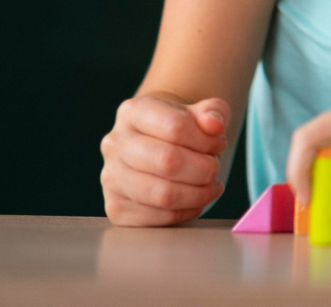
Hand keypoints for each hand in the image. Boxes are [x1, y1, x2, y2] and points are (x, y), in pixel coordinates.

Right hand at [101, 95, 229, 225]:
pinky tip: (194, 200)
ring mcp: (111, 177)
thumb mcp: (203, 112)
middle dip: (204, 168)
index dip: (206, 139)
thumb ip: (214, 111)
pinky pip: (156, 218)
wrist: (159, 147)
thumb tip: (214, 124)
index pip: (175, 126)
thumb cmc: (184, 129)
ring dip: (198, 193)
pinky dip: (185, 212)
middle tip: (214, 167)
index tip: (219, 143)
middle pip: (167, 162)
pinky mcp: (116, 208)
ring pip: (162, 194)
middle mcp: (115, 144)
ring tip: (210, 185)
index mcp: (134, 112)